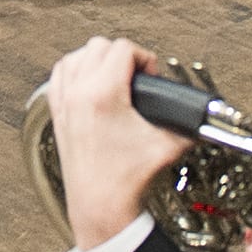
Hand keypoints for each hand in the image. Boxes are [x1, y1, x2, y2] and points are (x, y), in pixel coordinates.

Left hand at [42, 38, 185, 251]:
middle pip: (98, 46)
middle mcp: (79, 94)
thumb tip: (193, 117)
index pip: (124, 50)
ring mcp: (64, 104)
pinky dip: (73, 72)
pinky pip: (58, 77)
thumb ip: (186, 126)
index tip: (152, 75)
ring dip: (95, 59)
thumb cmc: (123, 181)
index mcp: (103, 95)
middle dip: (122, 56)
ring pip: (74, 56)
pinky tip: (86, 82)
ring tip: (114, 75)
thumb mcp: (166, 146)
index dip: (145, 58)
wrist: (100, 205)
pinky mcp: (58, 115)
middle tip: (137, 76)